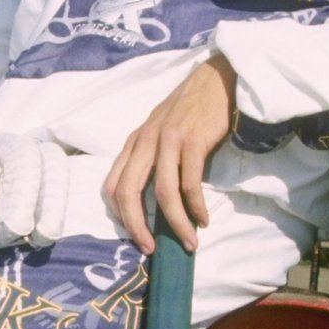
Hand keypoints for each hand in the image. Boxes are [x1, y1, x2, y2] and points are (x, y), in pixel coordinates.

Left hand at [105, 55, 236, 254]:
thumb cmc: (191, 110)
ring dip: (175, 223)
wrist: (217, 79)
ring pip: (161, 192)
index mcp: (134, 142)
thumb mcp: (161, 132)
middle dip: (137, 228)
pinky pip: (189, 183)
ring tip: (189, 242)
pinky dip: (195, 207)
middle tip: (152, 249)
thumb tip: (155, 202)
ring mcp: (167, 140)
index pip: (112, 185)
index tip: (136, 235)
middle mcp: (145, 141)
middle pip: (128, 192)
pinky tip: (203, 219)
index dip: (120, 216)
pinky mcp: (192, 141)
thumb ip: (153, 159)